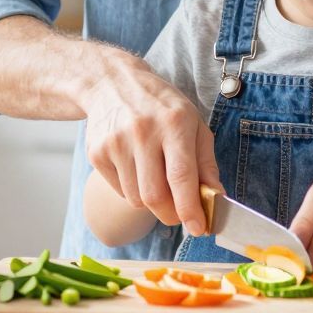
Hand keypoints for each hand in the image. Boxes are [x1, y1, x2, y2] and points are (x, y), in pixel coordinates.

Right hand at [80, 46, 218, 234]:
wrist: (112, 84)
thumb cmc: (161, 106)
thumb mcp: (193, 123)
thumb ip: (206, 163)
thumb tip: (216, 198)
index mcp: (174, 123)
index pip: (181, 177)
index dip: (190, 209)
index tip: (198, 228)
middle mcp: (143, 132)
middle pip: (155, 196)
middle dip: (171, 214)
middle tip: (179, 213)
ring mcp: (115, 143)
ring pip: (136, 199)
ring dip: (151, 201)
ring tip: (155, 177)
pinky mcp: (96, 153)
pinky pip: (120, 190)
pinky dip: (132, 189)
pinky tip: (136, 166)